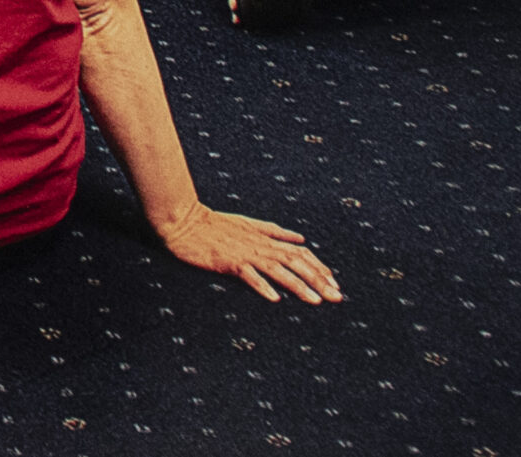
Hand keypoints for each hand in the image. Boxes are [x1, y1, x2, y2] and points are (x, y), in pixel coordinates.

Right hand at [156, 204, 343, 304]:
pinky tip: (275, 298)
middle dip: (318, 280)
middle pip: (296, 262)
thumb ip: (274, 231)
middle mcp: (259, 245)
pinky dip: (262, 285)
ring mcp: (245, 253)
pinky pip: (248, 275)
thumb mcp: (248, 223)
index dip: (319, 267)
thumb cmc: (213, 224)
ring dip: (299, 285)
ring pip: (278, 270)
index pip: (300, 252)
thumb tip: (300, 238)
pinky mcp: (228, 261)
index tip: (334, 282)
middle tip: (336, 297)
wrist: (184, 221)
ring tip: (316, 301)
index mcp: (265, 237)